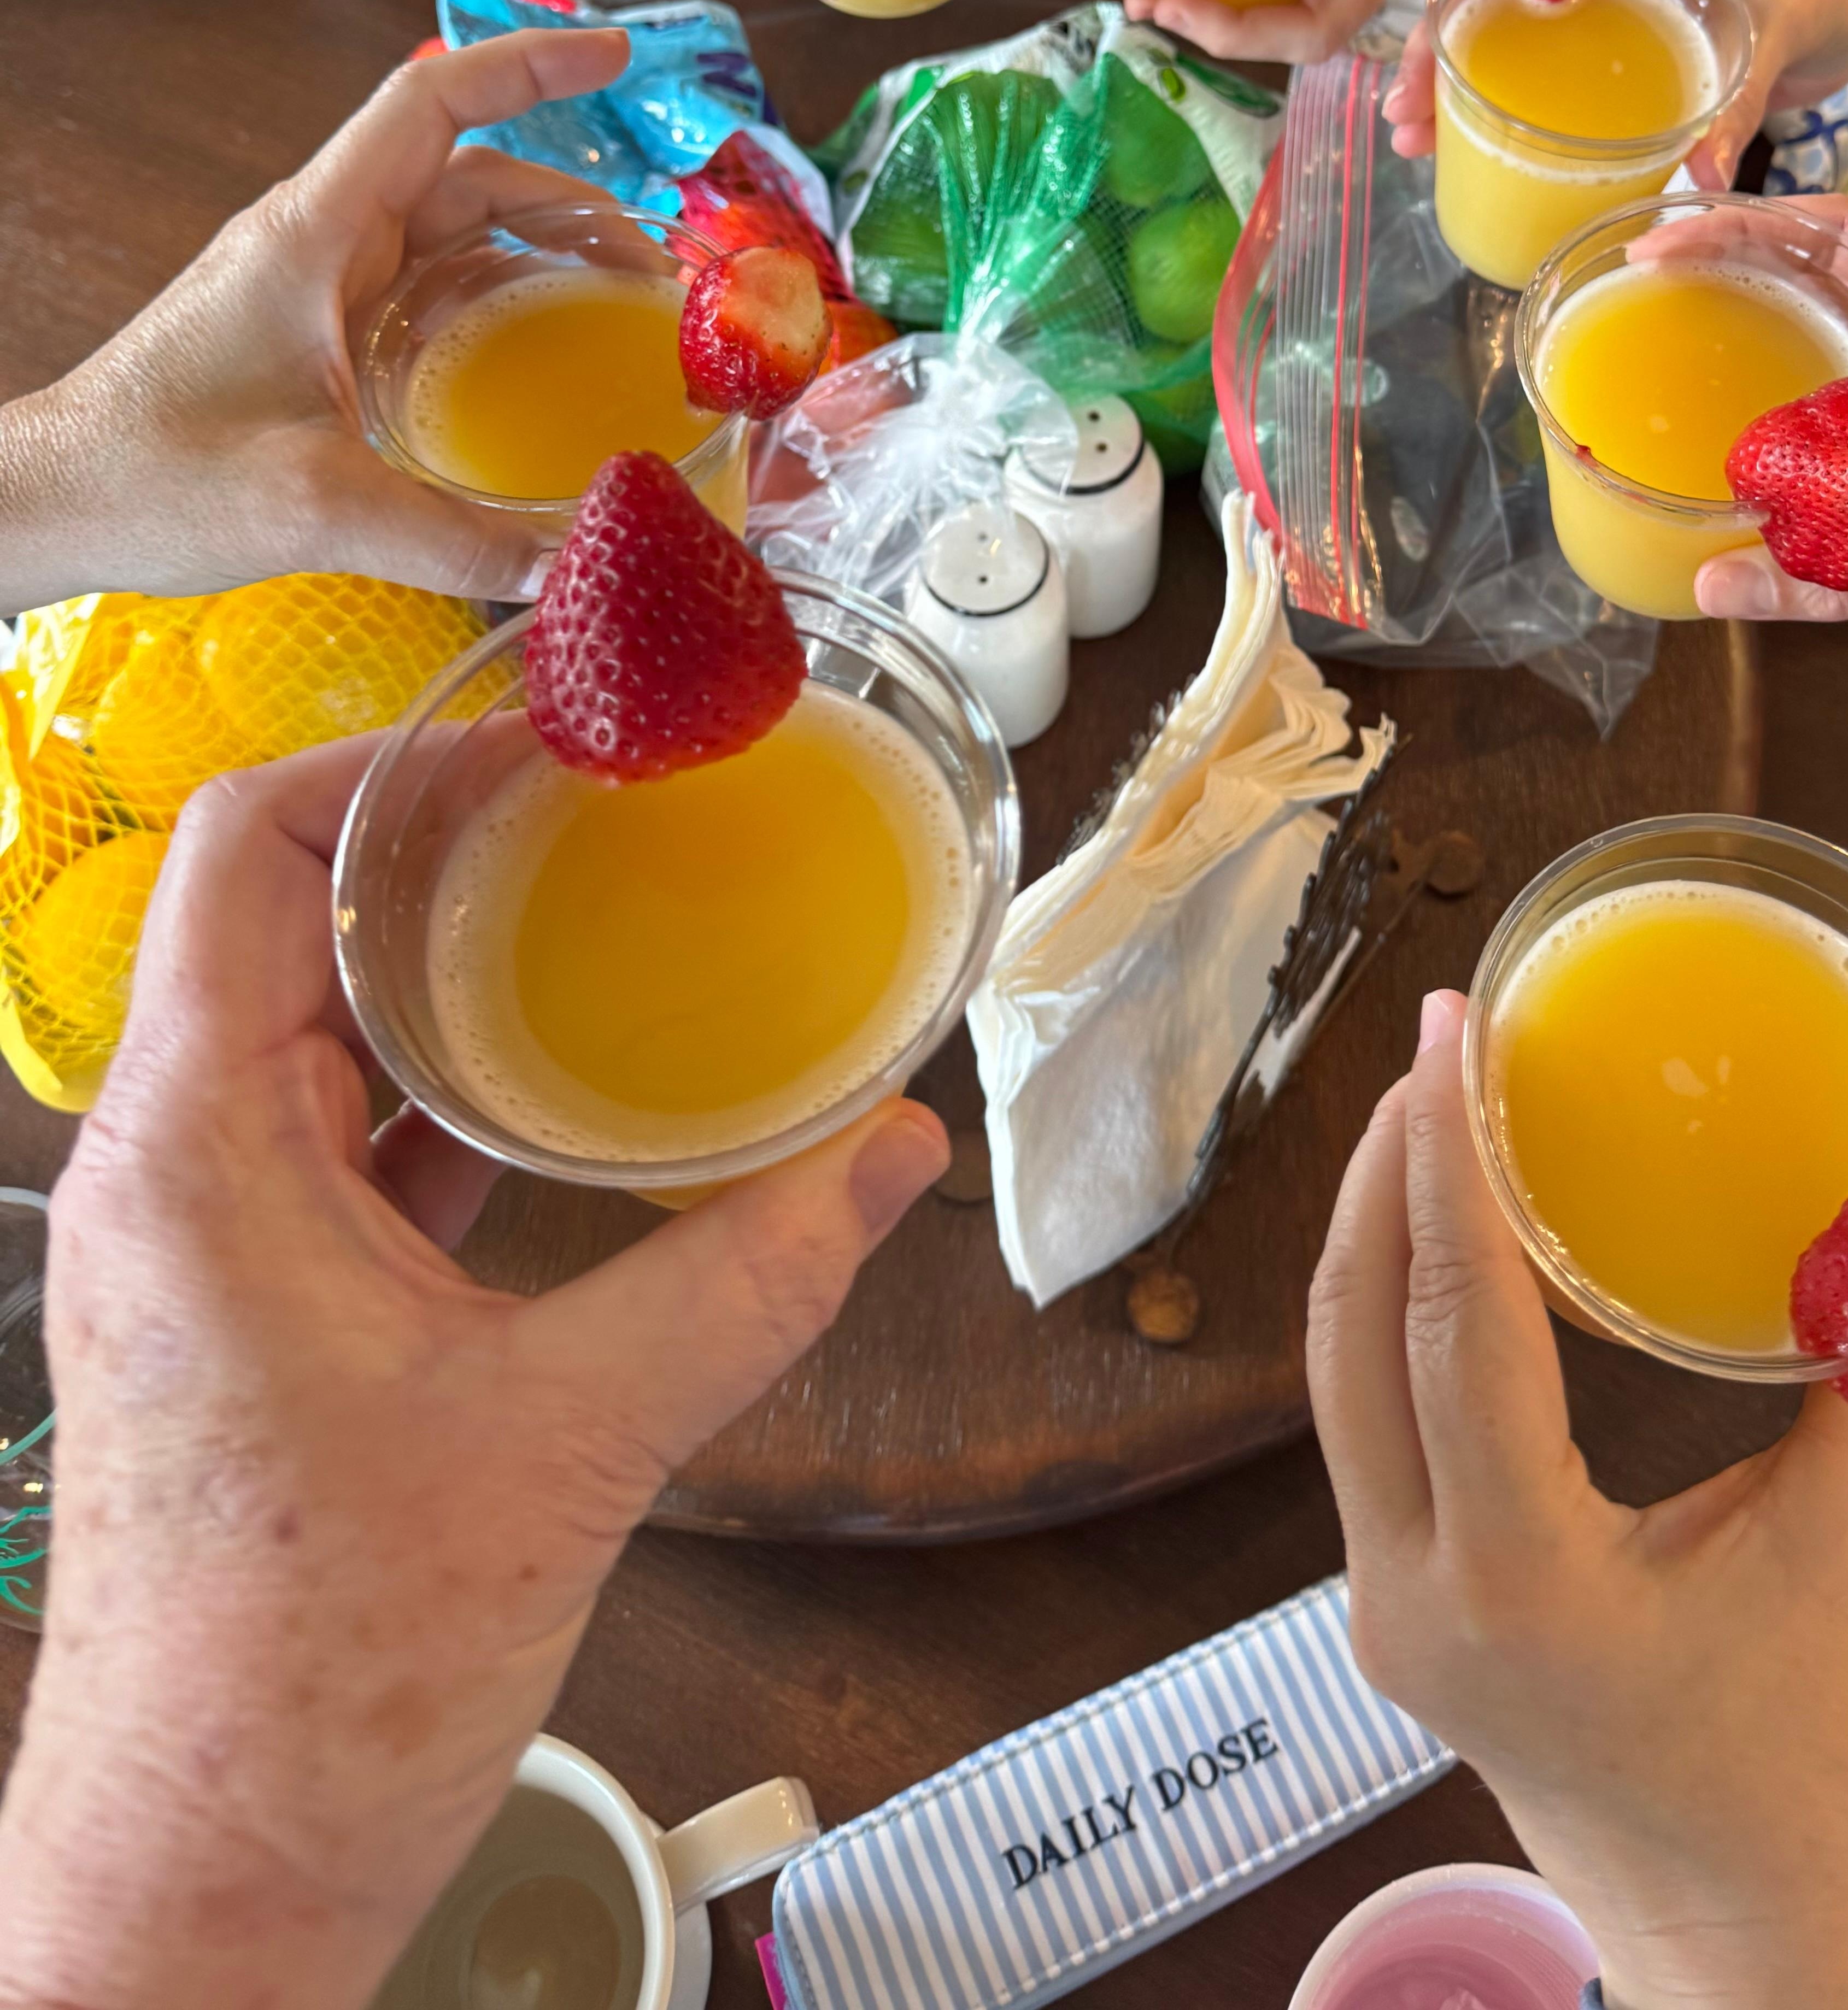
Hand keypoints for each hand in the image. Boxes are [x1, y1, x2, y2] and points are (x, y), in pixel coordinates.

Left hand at [0, 739, 946, 2009]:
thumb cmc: (321, 1676)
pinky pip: (339, 1153)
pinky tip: (566, 1099)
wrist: (206, 1880)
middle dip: (436, 856)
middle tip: (598, 814)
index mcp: (198, 1156)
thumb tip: (893, 1153)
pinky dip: (442, 1100)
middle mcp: (174, 1182)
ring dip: (443, 980)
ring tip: (597, 922)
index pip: (248, 860)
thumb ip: (743, 1278)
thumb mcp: (570, 1444)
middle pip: (279, 931)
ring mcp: (203, 1258)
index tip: (523, 747)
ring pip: (312, 1045)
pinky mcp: (250, 1327)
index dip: (379, 767)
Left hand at [1, 33, 634, 607]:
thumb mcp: (312, 507)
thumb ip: (449, 538)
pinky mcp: (308, 336)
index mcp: (314, 234)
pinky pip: (419, 294)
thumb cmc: (150, 474)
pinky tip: (532, 363)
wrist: (50, 501)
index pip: (433, 104)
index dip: (529, 67)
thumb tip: (566, 568)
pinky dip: (489, 304)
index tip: (617, 57)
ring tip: (615, 308)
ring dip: (533, 255)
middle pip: (465, 177)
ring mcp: (312, 286)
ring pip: (447, 237)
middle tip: (653, 266)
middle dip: (568, 201)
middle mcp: (318, 242)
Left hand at [1309, 991, 1847, 2009]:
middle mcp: (1410, 1589)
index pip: (1450, 1320)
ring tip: (1430, 1122)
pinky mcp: (1395, 1611)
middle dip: (1383, 1174)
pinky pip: (1364, 1429)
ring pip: (1337, 1381)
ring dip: (1375, 1242)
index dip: (1445, 1159)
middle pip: (1350, 1334)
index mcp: (1515, 1576)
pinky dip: (1393, 1319)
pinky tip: (1444, 1253)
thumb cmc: (1800, 1767)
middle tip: (1436, 1051)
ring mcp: (1383, 1606)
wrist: (1738, 1940)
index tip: (1449, 1033)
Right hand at [1374, 0, 1847, 162]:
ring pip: (1497, 19)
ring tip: (1409, 136)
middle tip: (1391, 104)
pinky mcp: (1615, 34)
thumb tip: (1694, 180)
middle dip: (1417, 26)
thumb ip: (1735, 102)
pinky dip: (1494, 97)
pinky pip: (1533, 57)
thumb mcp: (1783, 36)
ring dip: (1446, 74)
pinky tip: (1462, 144)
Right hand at [1692, 200, 1847, 684]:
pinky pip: (1835, 443)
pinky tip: (1727, 473)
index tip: (1671, 237)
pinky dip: (1778, 447)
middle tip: (1640, 293)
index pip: (1846, 237)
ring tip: (1665, 363)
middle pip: (1822, 285)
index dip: (1753, 222)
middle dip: (1734, 277)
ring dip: (1753, 358)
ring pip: (1825, 362)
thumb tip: (1721, 579)